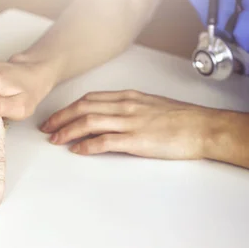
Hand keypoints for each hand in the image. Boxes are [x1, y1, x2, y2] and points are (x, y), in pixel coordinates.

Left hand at [41, 90, 221, 159]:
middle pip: (83, 108)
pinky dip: (86, 145)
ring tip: (55, 140)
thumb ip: (125, 109)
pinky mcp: (136, 140)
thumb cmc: (179, 118)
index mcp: (128, 97)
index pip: (89, 99)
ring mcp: (130, 122)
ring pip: (89, 122)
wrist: (202, 127)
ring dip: (67, 131)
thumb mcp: (148, 105)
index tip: (54, 118)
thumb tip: (105, 117)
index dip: (68, 108)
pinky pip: (104, 141)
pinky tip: (76, 150)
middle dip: (60, 118)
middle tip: (46, 129)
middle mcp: (125, 106)